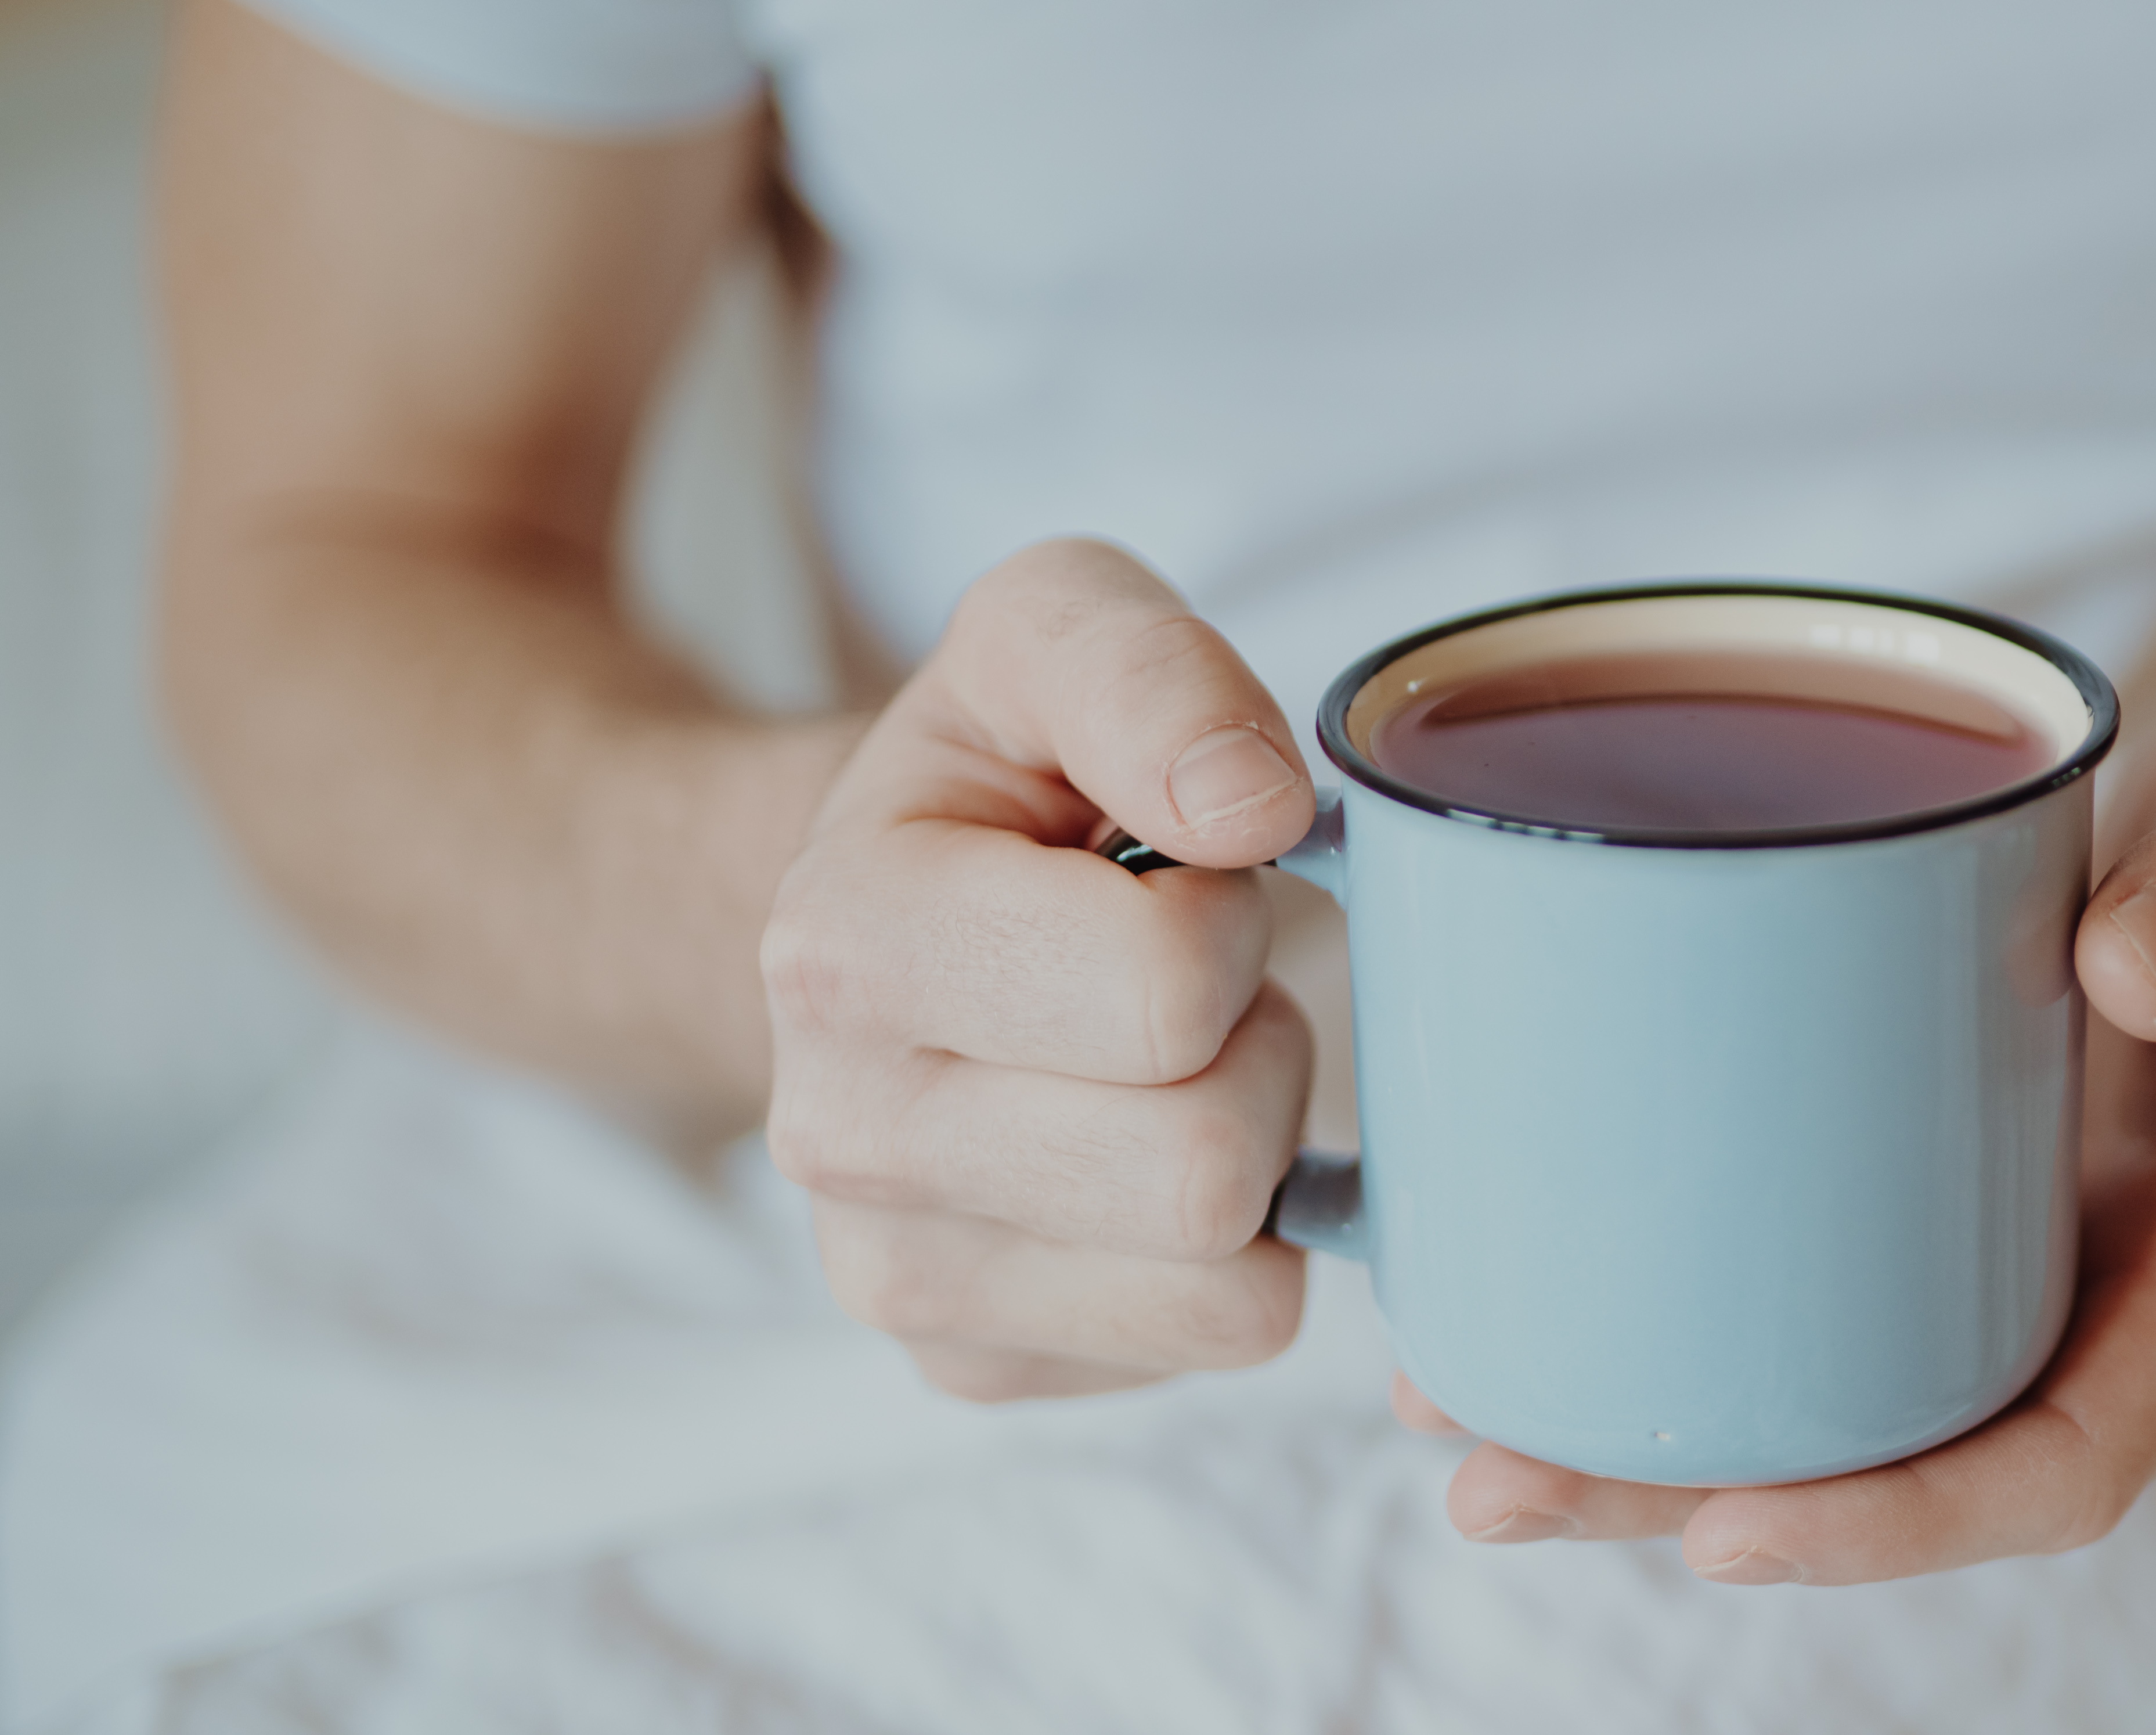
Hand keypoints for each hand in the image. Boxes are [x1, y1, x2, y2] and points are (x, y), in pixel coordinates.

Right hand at [761, 539, 1323, 1399]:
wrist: (881, 913)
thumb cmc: (995, 774)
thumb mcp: (1051, 632)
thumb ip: (1148, 669)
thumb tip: (1251, 808)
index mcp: (841, 941)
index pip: (1163, 993)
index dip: (1222, 918)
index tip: (1177, 875)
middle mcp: (837, 1134)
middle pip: (1202, 1167)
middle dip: (1254, 1053)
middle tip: (1194, 986)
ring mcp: (896, 1275)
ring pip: (1229, 1286)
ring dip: (1256, 1156)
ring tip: (1174, 1067)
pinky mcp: (975, 1364)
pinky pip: (1215, 1341)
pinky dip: (1231, 1253)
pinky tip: (1148, 1154)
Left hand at [1394, 704, 2155, 1582]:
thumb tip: (2140, 966)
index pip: (2063, 1464)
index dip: (1902, 1524)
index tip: (1727, 1530)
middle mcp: (2089, 1305)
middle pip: (1894, 1467)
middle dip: (1689, 1500)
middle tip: (1490, 1485)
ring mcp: (1991, 1266)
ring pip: (1815, 1399)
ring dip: (1634, 1432)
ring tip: (1443, 1406)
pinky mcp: (1912, 1203)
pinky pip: (1791, 1297)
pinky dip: (1655, 1309)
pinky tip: (1512, 1279)